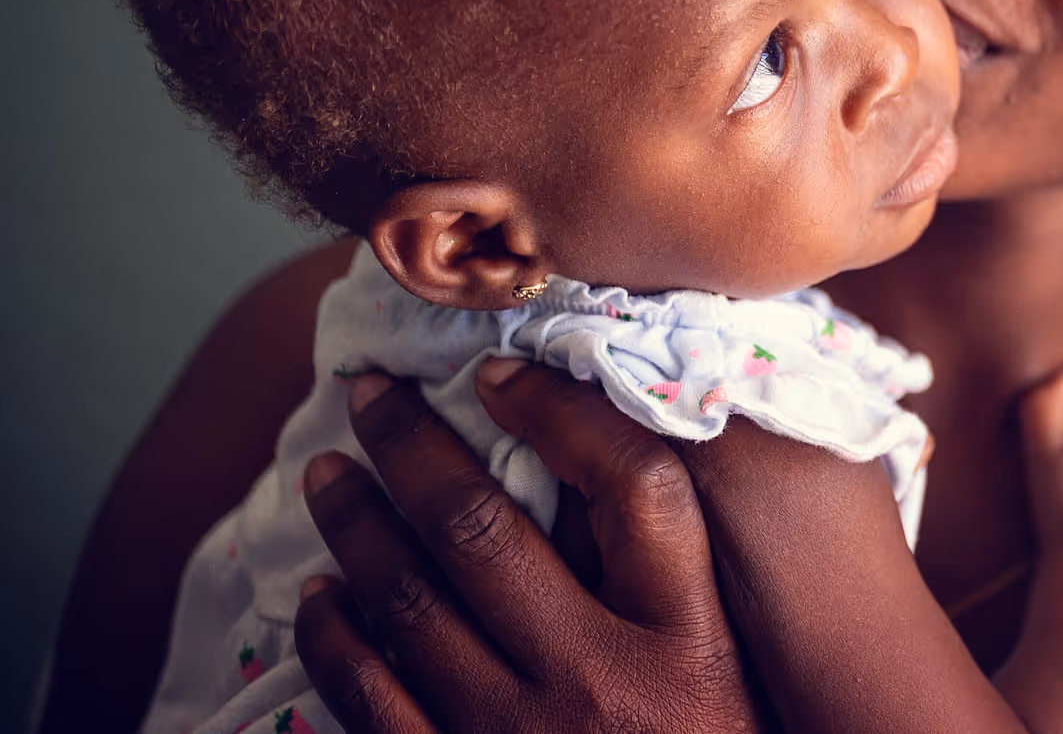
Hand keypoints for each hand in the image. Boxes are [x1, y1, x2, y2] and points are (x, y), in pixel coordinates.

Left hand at [293, 361, 758, 733]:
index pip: (636, 485)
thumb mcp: (730, 664)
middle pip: (485, 530)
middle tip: (367, 390)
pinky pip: (371, 703)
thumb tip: (604, 450)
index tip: (501, 372)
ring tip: (329, 474)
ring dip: (355, 527)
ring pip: (409, 605)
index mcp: (692, 636)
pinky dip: (335, 639)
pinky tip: (321, 597)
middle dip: (411, 446)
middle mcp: (604, 680)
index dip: (560, 411)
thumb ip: (681, 574)